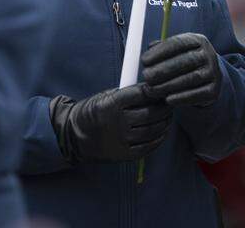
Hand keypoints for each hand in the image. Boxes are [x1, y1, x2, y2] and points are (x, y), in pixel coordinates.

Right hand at [50, 83, 171, 163]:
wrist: (74, 136)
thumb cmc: (93, 112)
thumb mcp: (105, 96)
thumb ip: (128, 94)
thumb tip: (153, 91)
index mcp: (112, 103)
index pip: (142, 94)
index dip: (156, 91)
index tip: (163, 89)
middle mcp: (118, 121)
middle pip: (151, 113)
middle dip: (165, 107)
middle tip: (170, 104)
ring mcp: (121, 139)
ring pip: (153, 130)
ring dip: (164, 123)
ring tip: (167, 117)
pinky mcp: (124, 154)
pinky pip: (148, 146)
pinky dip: (159, 138)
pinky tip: (162, 132)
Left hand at [141, 33, 221, 106]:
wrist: (207, 79)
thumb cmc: (184, 62)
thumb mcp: (175, 52)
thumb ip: (161, 49)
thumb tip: (149, 49)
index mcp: (198, 41)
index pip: (178, 43)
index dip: (160, 51)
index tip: (144, 60)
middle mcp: (209, 55)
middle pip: (185, 61)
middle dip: (163, 70)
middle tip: (146, 77)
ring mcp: (213, 73)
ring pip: (190, 79)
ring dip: (168, 85)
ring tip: (152, 90)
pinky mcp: (214, 90)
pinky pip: (197, 94)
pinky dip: (181, 98)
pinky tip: (167, 99)